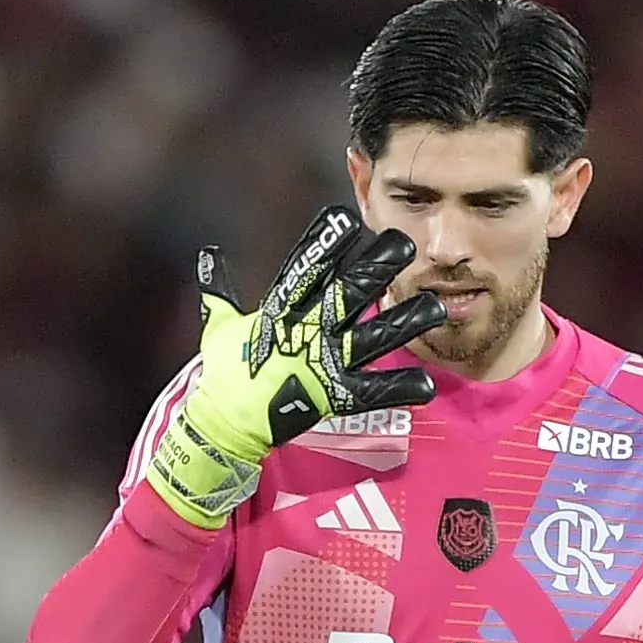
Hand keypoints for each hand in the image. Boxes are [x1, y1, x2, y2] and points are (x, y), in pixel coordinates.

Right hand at [141, 206, 445, 527]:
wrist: (223, 425)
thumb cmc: (225, 373)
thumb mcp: (218, 325)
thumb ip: (219, 290)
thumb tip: (207, 256)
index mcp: (281, 311)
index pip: (305, 268)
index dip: (325, 242)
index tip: (346, 216)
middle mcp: (307, 331)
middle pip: (347, 293)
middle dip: (377, 268)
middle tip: (405, 243)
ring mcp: (322, 364)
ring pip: (372, 337)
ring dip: (404, 323)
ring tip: (435, 308)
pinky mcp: (333, 397)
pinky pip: (373, 392)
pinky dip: (399, 389)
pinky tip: (427, 384)